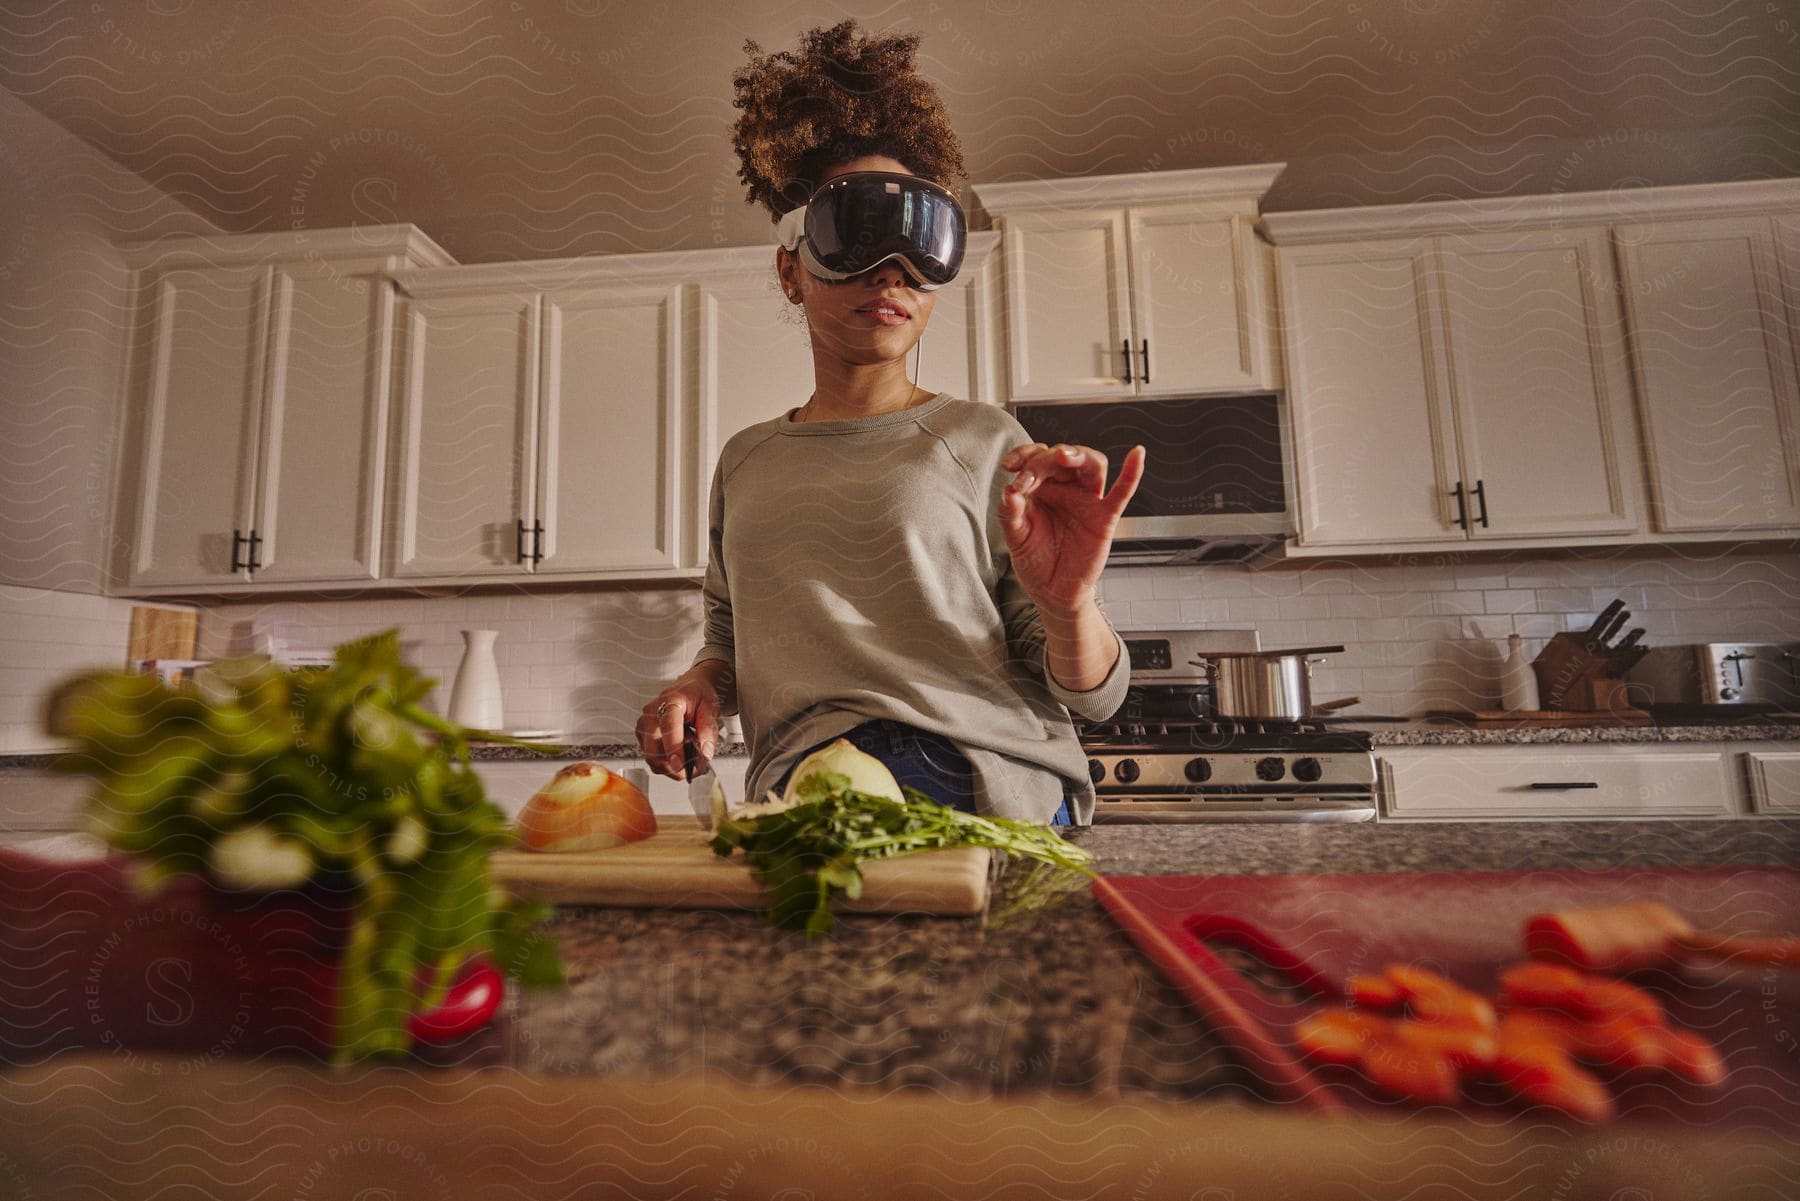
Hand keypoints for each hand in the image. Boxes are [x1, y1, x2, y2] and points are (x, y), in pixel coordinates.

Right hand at [635, 679, 720, 780]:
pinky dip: (666, 764)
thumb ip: (708, 730)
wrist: (689, 689)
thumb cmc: (697, 695)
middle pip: (652, 748)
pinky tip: (679, 756)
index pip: (668, 726)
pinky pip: (652, 758)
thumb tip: (705, 753)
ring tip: (689, 758)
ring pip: (651, 757)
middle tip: (692, 771)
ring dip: (670, 767)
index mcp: (670, 701)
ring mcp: (644, 725)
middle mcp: (651, 713)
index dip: (673, 748)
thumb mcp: (710, 708)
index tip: (680, 765)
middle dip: (672, 766)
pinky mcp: (643, 736)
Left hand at [998, 442, 1145, 614]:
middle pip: (1064, 457)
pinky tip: (1137, 454)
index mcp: (1043, 488)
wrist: (1052, 593)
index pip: (1037, 458)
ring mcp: (1087, 502)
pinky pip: (1121, 493)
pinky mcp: (1105, 519)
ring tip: (1064, 456)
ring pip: (1092, 465)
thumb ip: (1010, 514)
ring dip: (1079, 455)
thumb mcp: (1016, 538)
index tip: (1009, 466)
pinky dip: (1132, 473)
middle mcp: (1066, 489)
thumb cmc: (1035, 562)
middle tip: (1027, 476)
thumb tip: (1009, 491)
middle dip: (1044, 460)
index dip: (1024, 455)